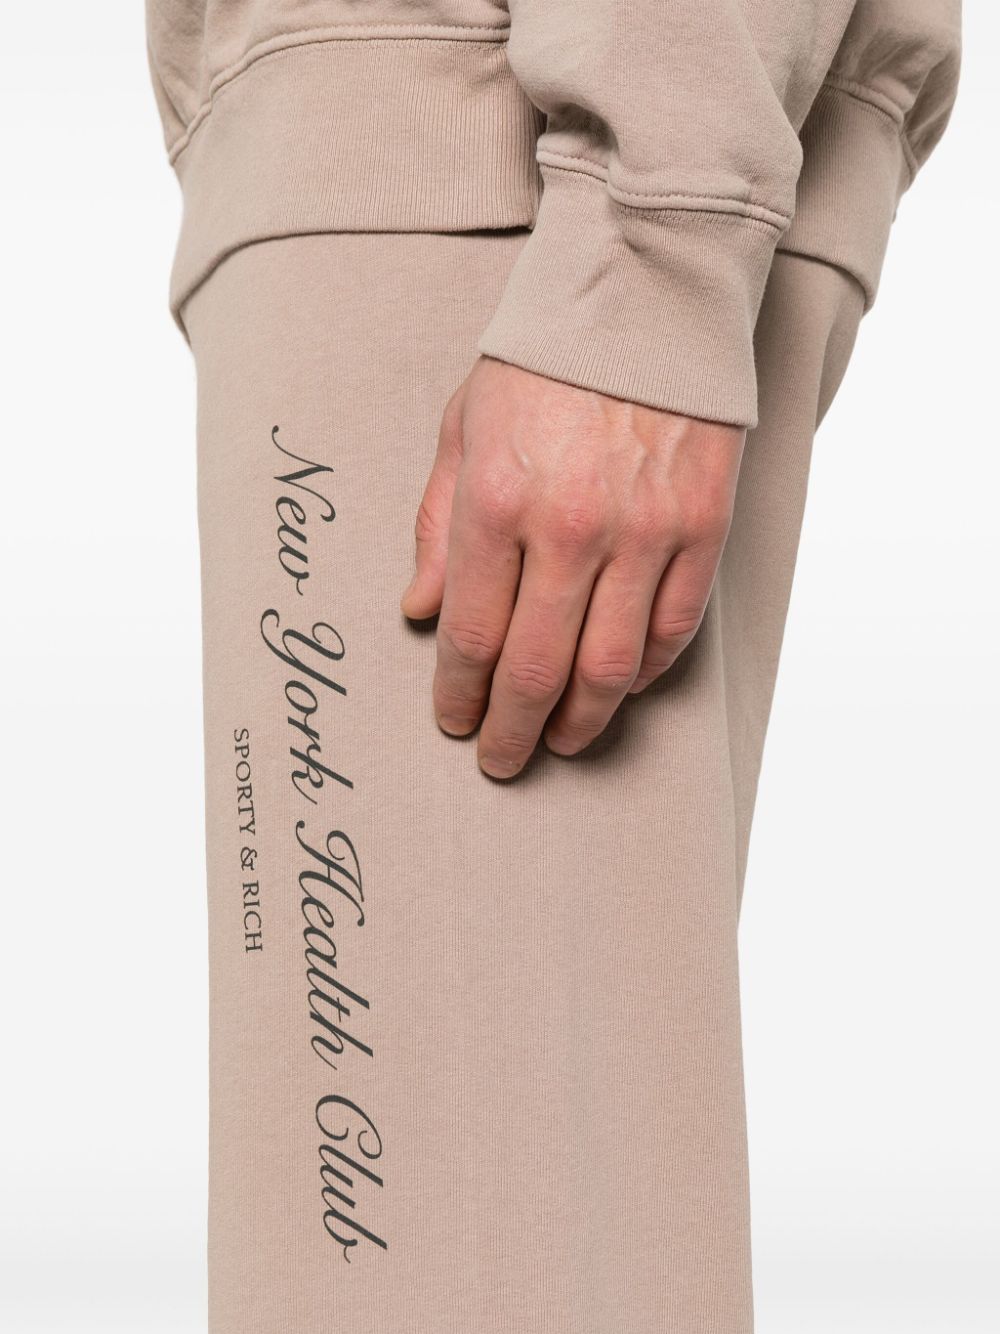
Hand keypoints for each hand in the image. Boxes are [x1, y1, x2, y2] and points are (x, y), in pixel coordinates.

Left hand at [401, 358, 744, 778]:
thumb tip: (418, 614)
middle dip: (512, 731)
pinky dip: (646, 673)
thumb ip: (436, 527)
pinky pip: (674, 629)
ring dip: (581, 720)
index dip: (459, 694)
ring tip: (562, 741)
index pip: (471, 636)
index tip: (454, 721)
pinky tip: (622, 688)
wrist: (643, 294)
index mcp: (497, 501)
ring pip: (610, 667)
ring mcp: (644, 532)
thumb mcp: (461, 430)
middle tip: (501, 760)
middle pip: (536, 670)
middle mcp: (569, 528)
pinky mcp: (702, 528)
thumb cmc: (540, 362)